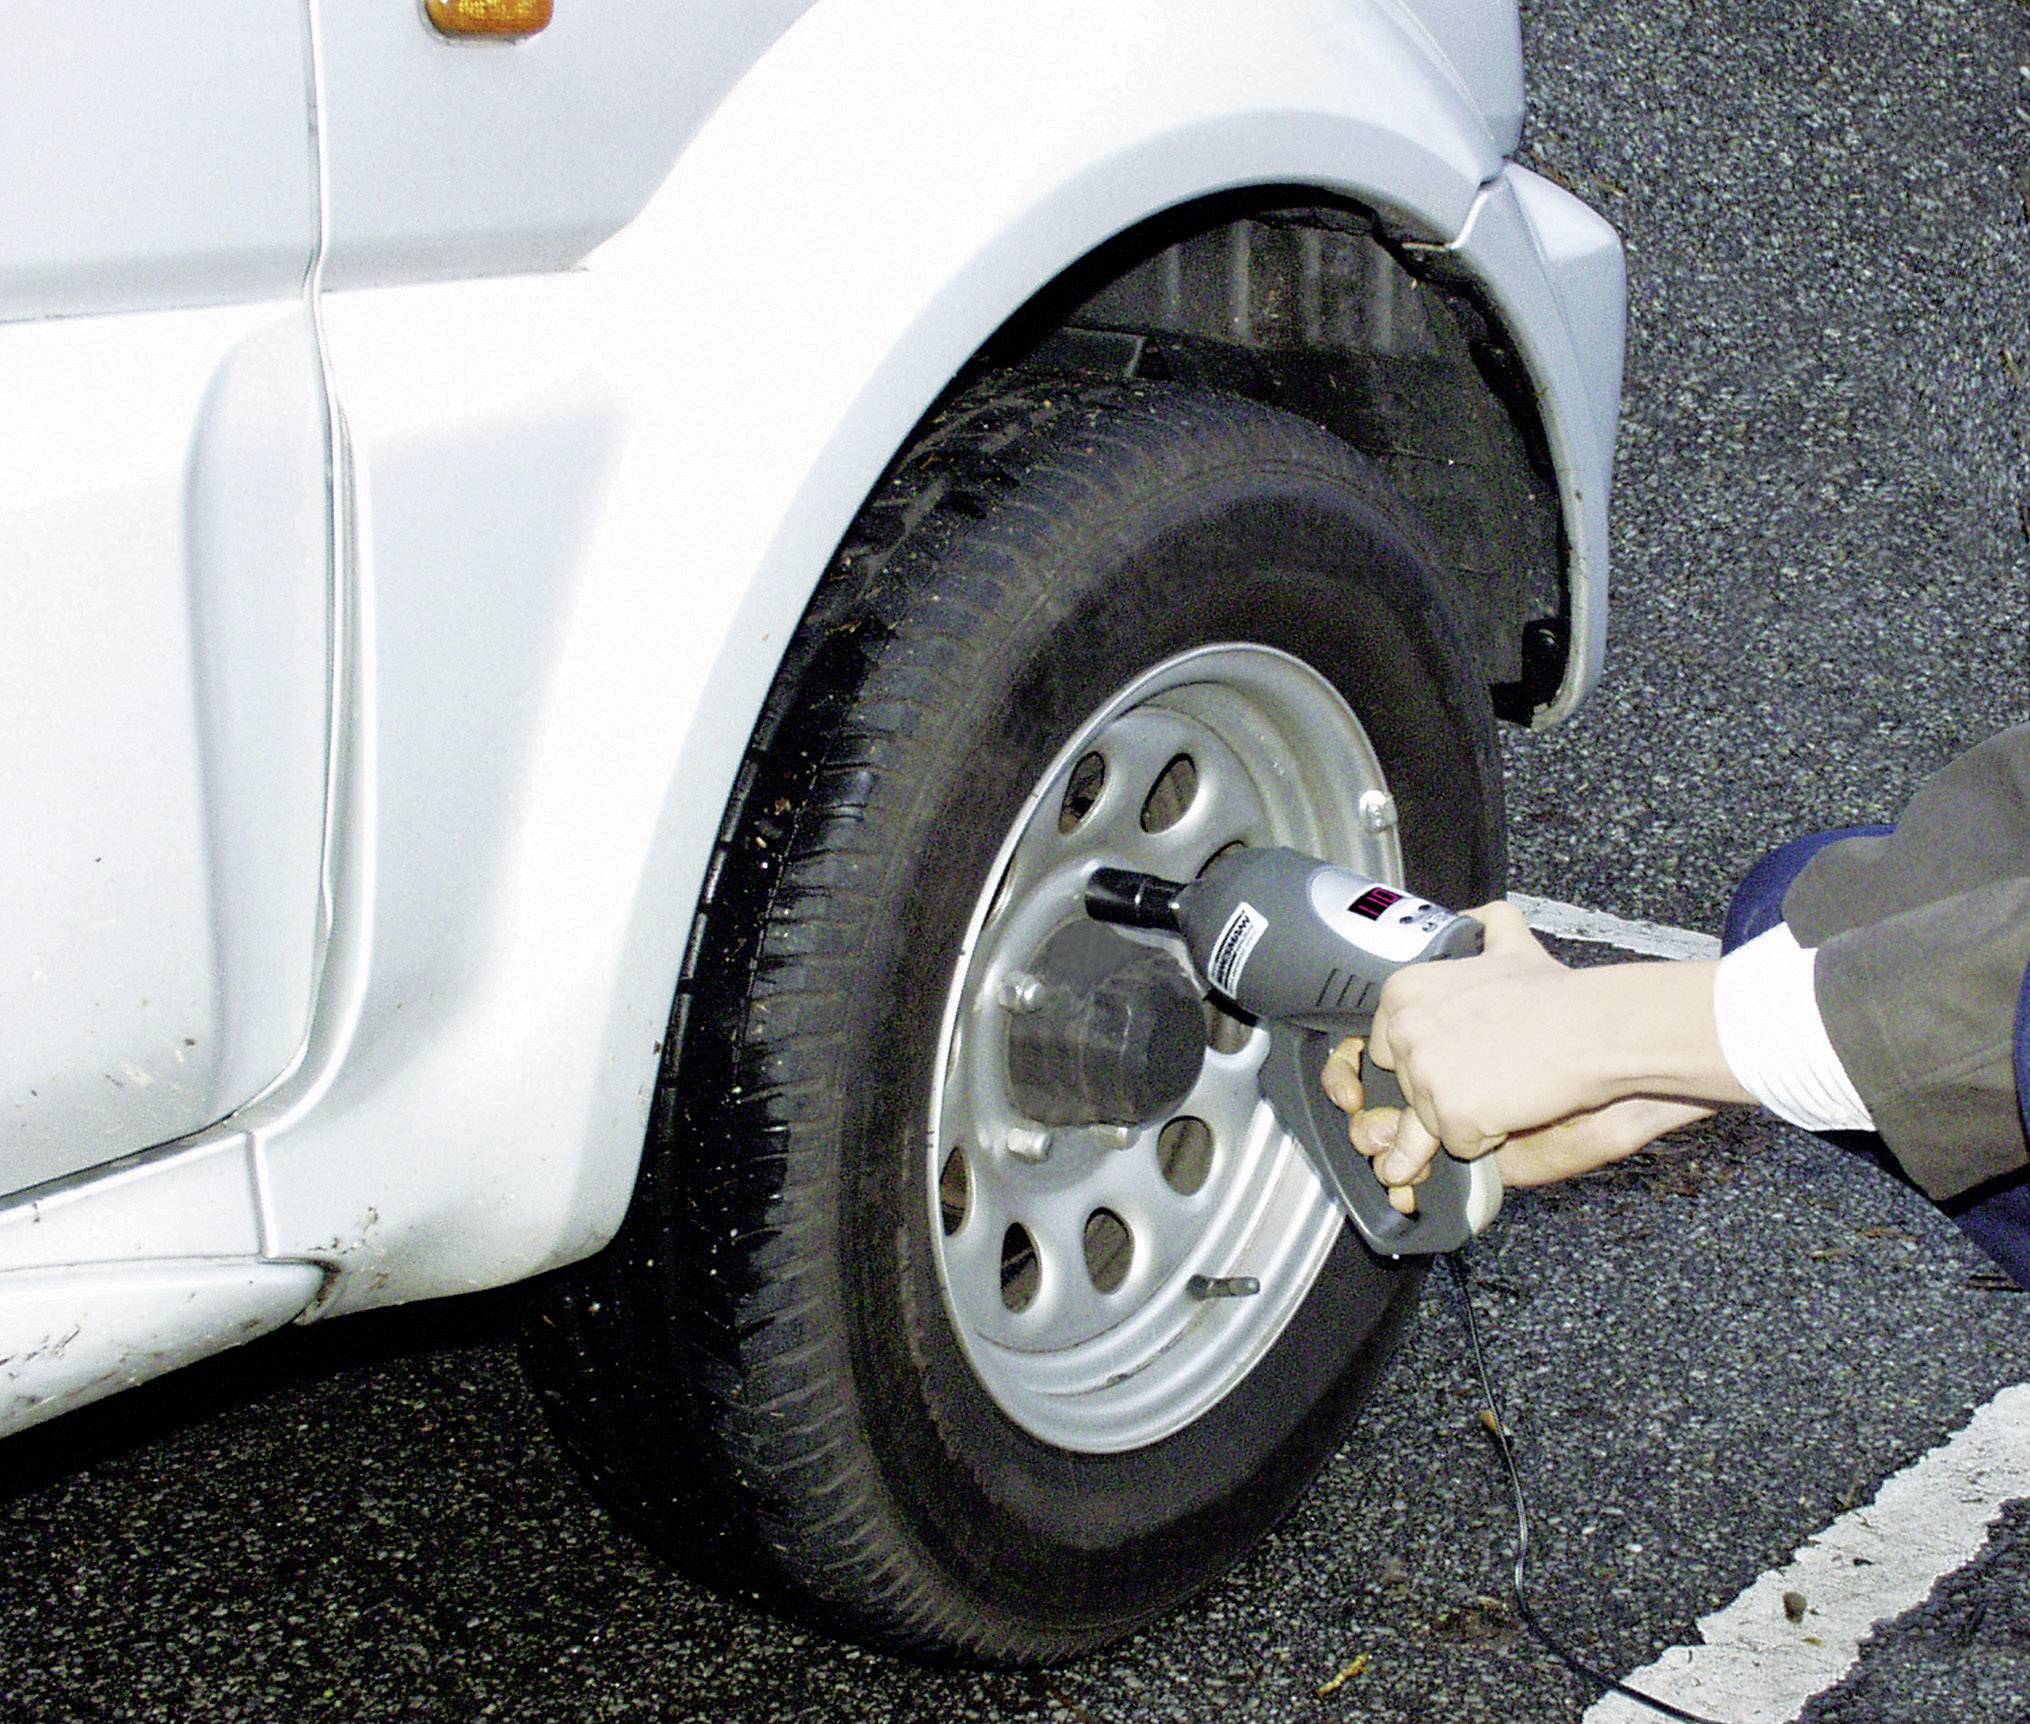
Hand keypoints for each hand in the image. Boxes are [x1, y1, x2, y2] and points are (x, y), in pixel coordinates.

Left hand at [1321, 900, 1747, 1204]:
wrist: (1594, 1027)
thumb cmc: (1556, 995)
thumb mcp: (1509, 944)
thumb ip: (1481, 928)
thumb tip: (1471, 916)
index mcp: (1402, 992)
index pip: (1389, 1046)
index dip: (1435, 1055)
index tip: (1471, 1045)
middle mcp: (1402, 1031)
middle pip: (1411, 1086)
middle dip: (1450, 1086)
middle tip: (1497, 1061)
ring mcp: (1423, 1075)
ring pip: (1433, 1119)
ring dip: (1472, 1111)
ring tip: (1509, 1079)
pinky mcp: (1449, 1115)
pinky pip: (1460, 1144)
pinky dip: (1490, 1136)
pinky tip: (1515, 1102)